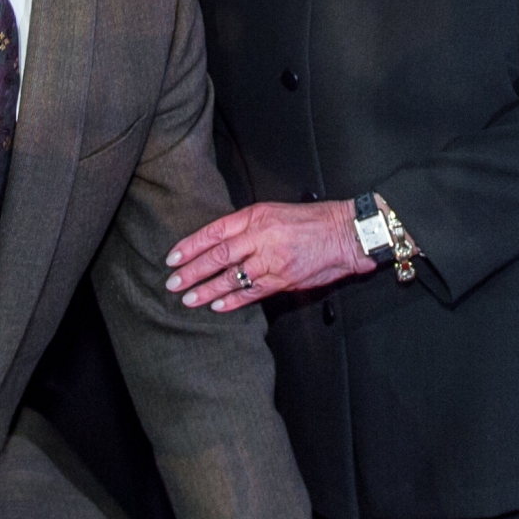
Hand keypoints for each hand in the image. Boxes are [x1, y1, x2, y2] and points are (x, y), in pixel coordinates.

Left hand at [167, 201, 371, 310]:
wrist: (345, 234)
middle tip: (173, 283)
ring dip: (207, 289)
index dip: (191, 245)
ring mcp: (272, 259)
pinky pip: (252, 292)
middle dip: (191, 271)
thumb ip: (248, 227)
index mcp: (256, 216)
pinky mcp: (284, 279)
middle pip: (218, 255)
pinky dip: (233, 300)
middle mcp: (261, 236)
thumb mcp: (275, 212)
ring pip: (231, 277)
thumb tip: (219, 244)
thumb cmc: (312, 222)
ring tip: (189, 299)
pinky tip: (217, 306)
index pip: (214, 231)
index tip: (173, 257)